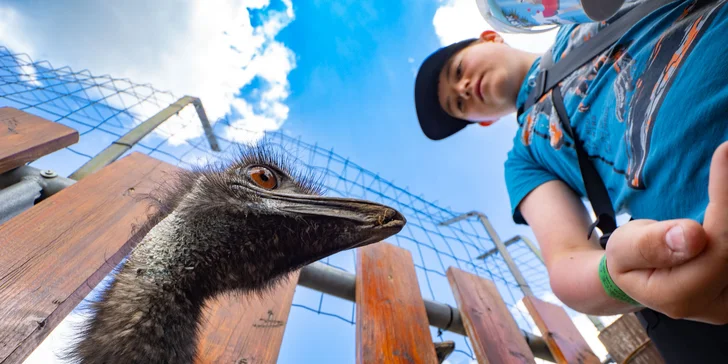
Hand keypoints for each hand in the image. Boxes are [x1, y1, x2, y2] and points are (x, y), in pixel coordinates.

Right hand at [605, 141, 727, 324]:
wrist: (641, 280)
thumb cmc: (629, 259)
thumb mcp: (623, 249)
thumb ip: (651, 245)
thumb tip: (693, 235)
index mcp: (681, 297)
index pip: (718, 246)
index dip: (726, 200)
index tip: (725, 152)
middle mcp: (716, 306)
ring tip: (726, 170)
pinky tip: (725, 202)